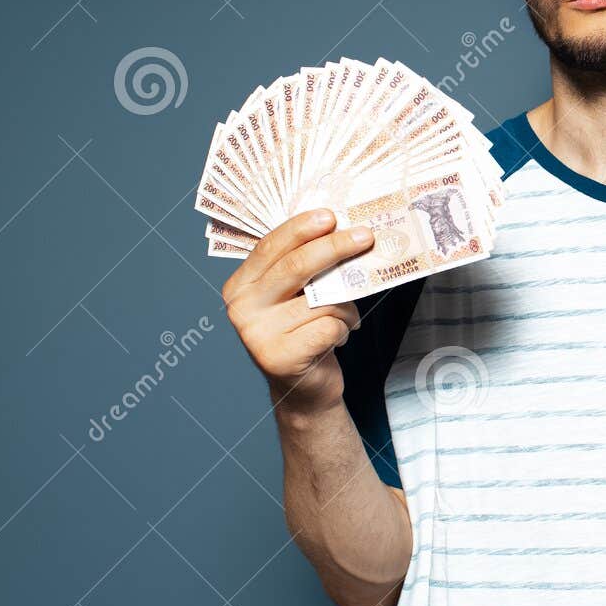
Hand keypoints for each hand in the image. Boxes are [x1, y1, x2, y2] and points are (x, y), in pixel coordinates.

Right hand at [221, 210, 375, 411]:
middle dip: (335, 247)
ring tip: (346, 317)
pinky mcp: (280, 357)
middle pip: (296, 266)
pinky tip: (337, 339)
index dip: (301, 228)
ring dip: (347, 306)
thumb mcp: (296, 296)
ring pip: (322, 299)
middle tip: (366, 236)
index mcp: (240, 286)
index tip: (330, 215)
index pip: (270, 247)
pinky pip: (329, 325)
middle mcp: (240, 308)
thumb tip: (340, 227)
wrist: (305, 390)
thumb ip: (303, 267)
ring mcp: (256, 335)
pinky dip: (344, 329)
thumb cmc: (305, 332)